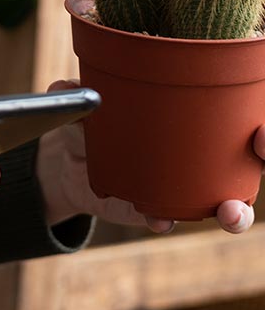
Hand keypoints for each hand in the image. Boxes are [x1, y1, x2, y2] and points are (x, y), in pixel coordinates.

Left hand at [36, 79, 264, 236]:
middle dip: (261, 167)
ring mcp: (185, 186)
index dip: (260, 130)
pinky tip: (158, 219)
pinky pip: (172, 219)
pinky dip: (165, 220)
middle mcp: (198, 154)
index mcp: (192, 117)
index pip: (241, 120)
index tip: (262, 134)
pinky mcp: (160, 209)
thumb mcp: (89, 102)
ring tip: (227, 212)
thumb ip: (78, 93)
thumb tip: (64, 89)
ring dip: (235, 212)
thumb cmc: (95, 117)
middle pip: (247, 164)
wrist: (71, 161)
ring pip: (226, 203)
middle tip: (259, 160)